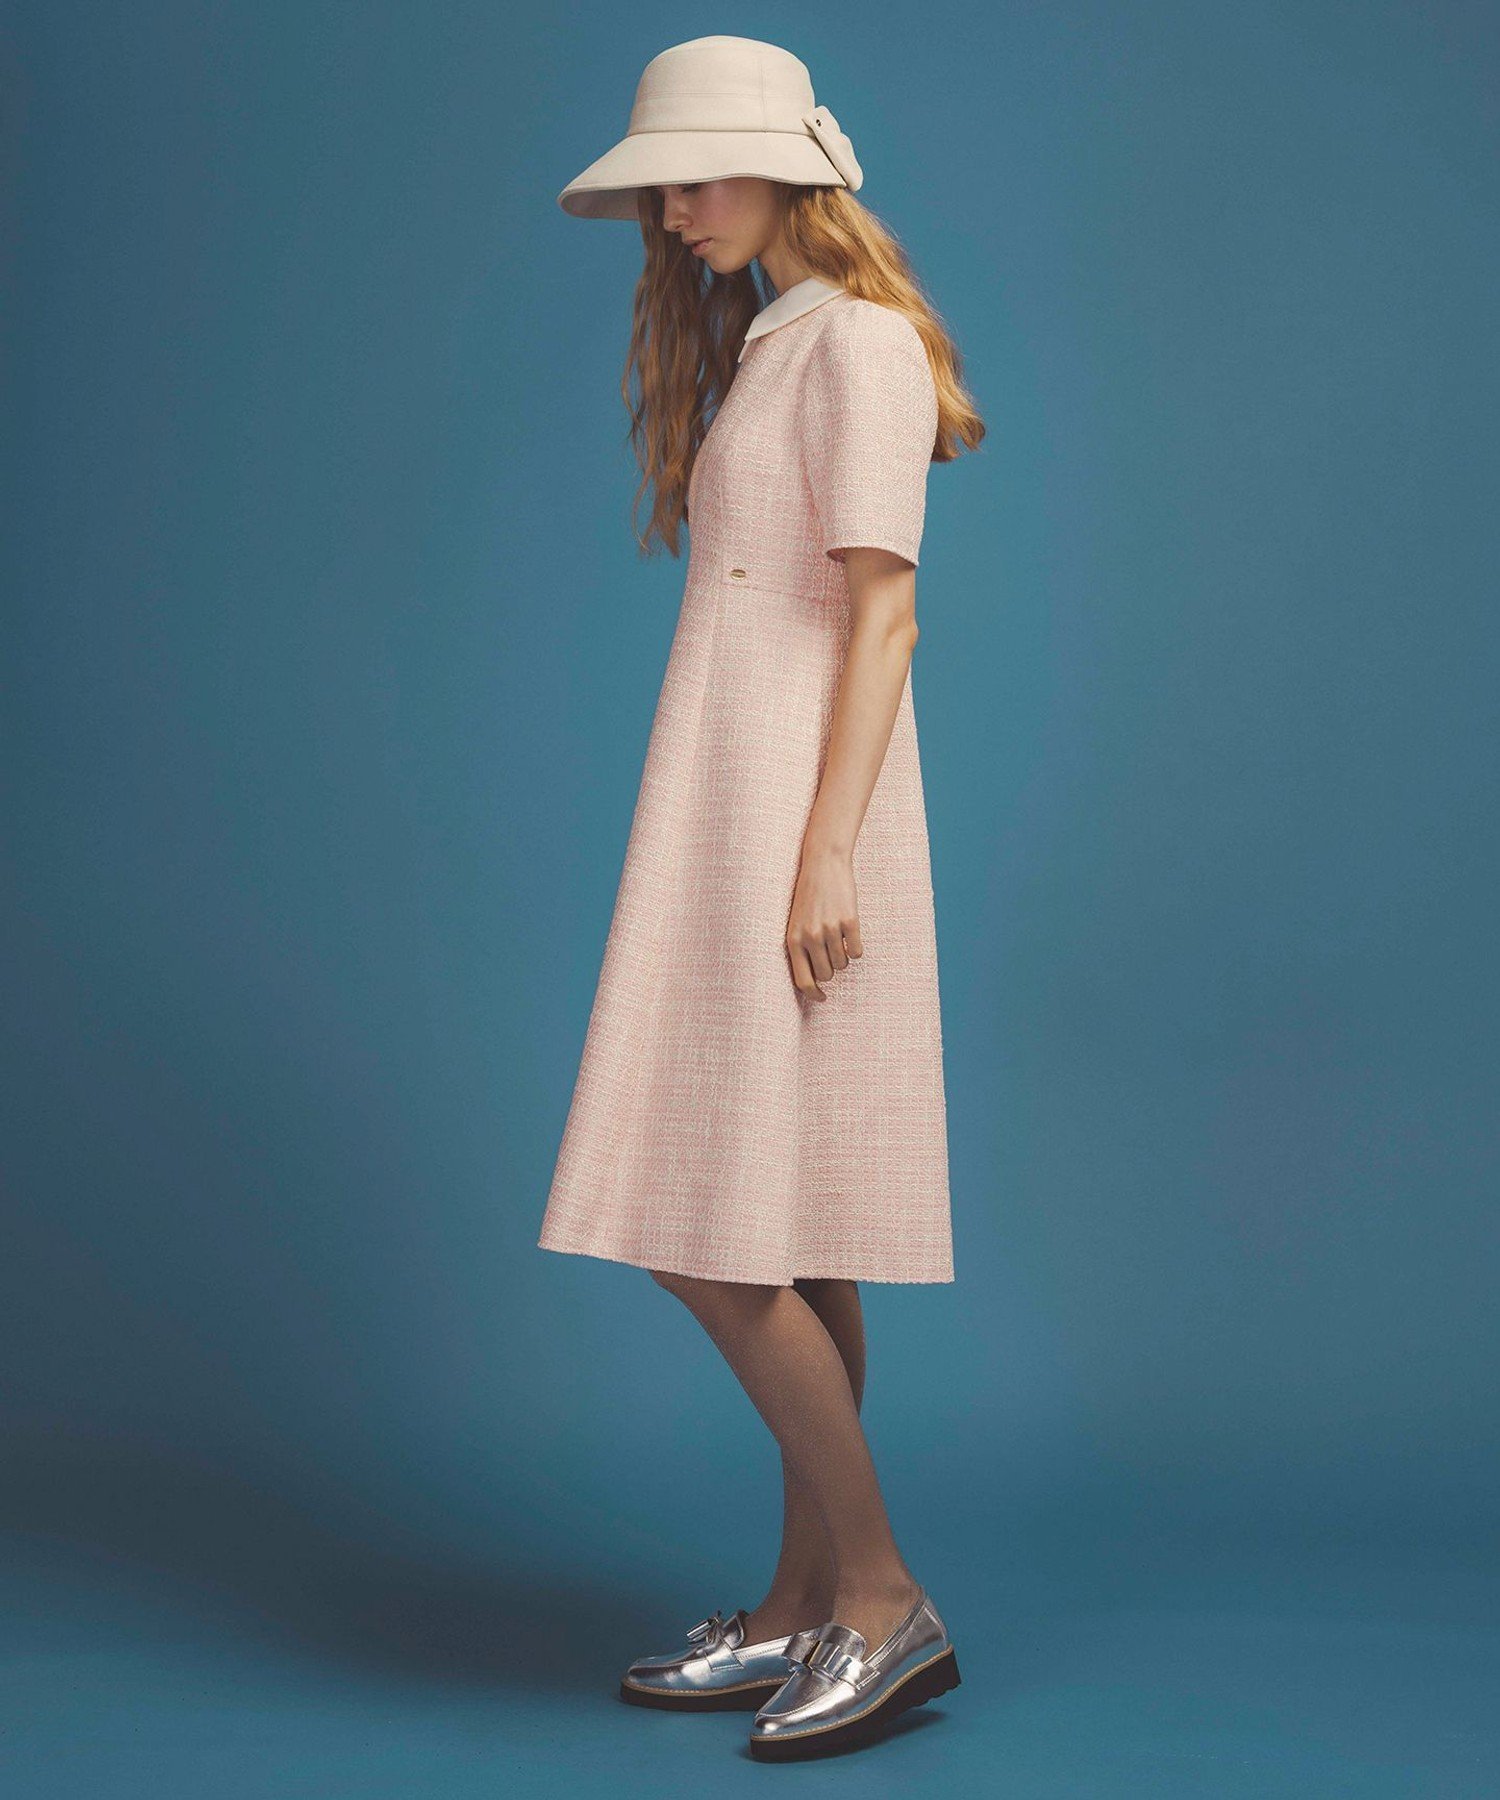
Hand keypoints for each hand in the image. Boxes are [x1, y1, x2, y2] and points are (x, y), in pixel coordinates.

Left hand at [785, 842, 863, 1000]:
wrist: (823, 864)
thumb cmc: (808, 896)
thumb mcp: (796, 922)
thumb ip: (801, 948)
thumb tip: (815, 980)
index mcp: (793, 940)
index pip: (803, 981)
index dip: (814, 994)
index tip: (822, 997)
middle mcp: (810, 937)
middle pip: (826, 975)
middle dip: (831, 969)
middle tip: (831, 952)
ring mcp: (830, 930)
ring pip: (842, 964)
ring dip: (843, 956)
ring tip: (838, 936)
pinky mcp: (849, 922)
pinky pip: (856, 952)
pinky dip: (855, 947)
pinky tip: (849, 933)